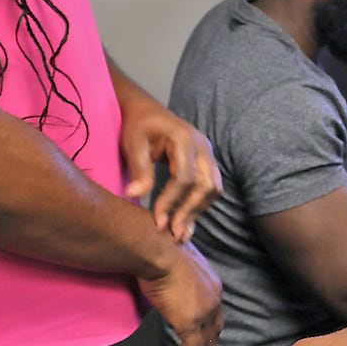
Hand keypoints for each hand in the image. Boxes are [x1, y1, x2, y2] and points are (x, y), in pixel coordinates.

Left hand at [119, 95, 221, 241]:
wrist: (146, 112)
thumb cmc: (138, 125)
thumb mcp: (133, 143)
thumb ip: (139, 169)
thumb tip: (134, 195)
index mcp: (185, 139)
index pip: (185, 177)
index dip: (172, 201)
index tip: (158, 221)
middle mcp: (203, 146)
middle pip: (206, 185)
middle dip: (190, 211)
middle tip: (173, 233)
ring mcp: (207, 154)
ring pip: (213, 189)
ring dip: (198, 211)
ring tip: (180, 231)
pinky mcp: (206, 162)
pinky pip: (210, 187)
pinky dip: (200, 205)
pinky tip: (186, 220)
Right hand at [141, 243, 224, 345]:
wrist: (159, 250)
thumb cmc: (161, 250)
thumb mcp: (175, 264)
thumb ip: (176, 276)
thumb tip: (165, 277)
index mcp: (212, 285)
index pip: (215, 314)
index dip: (210, 330)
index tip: (204, 342)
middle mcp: (214, 300)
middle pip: (214, 332)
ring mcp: (204, 313)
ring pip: (201, 345)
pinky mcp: (190, 323)